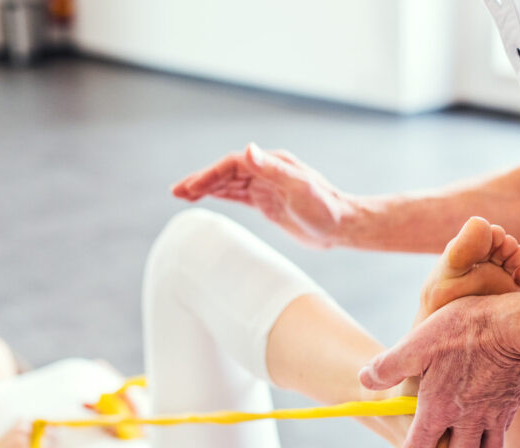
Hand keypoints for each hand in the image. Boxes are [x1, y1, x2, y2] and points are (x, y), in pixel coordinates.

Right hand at [172, 144, 358, 247]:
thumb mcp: (300, 188)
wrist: (343, 226)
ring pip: (229, 184)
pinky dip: (220, 196)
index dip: (210, 174)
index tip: (192, 187)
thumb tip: (248, 148)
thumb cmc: (326, 208)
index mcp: (273, 164)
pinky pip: (238, 196)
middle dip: (201, 180)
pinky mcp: (267, 202)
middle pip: (226, 172)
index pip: (233, 164)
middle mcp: (267, 171)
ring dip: (206, 188)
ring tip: (181, 195)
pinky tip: (205, 198)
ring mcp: (266, 187)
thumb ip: (272, 169)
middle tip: (176, 191)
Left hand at [359, 294, 519, 447]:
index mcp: (439, 406)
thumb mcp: (419, 341)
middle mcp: (466, 419)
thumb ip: (390, 365)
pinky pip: (500, 444)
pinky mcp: (509, 408)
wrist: (517, 326)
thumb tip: (364, 379)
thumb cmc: (465, 330)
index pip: (419, 445)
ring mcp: (491, 416)